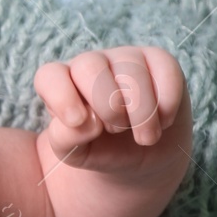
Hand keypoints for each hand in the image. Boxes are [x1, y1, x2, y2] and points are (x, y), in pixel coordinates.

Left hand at [34, 46, 190, 176]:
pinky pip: (165, 70)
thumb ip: (65, 138)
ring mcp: (125, 58)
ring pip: (131, 70)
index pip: (50, 75)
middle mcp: (90, 65)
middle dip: (106, 106)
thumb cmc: (100, 150)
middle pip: (89, 66)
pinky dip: (166, 104)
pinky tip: (163, 122)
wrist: (140, 158)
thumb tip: (85, 120)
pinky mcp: (159, 61)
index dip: (61, 96)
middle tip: (117, 131)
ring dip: (141, 113)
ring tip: (144, 137)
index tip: (77, 122)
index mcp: (61, 84)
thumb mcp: (75, 152)